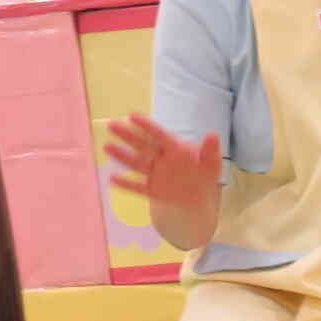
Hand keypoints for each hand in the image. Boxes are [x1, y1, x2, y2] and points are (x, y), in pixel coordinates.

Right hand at [104, 114, 221, 207]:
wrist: (198, 203)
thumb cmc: (204, 178)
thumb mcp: (211, 165)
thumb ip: (210, 151)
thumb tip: (213, 134)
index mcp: (175, 149)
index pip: (159, 135)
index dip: (147, 126)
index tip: (132, 116)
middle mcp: (161, 159)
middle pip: (143, 145)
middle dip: (128, 136)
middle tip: (112, 125)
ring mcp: (155, 175)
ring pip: (137, 163)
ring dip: (122, 156)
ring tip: (107, 147)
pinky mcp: (152, 191)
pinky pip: (138, 187)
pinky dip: (127, 184)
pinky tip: (113, 179)